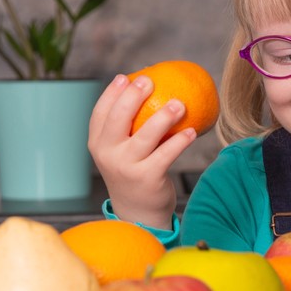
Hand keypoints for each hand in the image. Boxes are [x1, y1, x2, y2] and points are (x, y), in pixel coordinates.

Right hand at [88, 74, 196, 228]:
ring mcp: (126, 167)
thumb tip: (149, 89)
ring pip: (145, 136)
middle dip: (132, 96)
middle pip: (118, 119)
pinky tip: (193, 131)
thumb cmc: (133, 172)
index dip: (111, 93)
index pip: (100, 114)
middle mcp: (108, 155)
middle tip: (150, 81)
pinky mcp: (147, 178)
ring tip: (180, 103)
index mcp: (98, 145)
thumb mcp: (121, 151)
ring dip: (164, 117)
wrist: (138, 213)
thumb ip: (127, 127)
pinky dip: (180, 141)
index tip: (126, 77)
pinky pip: (166, 154)